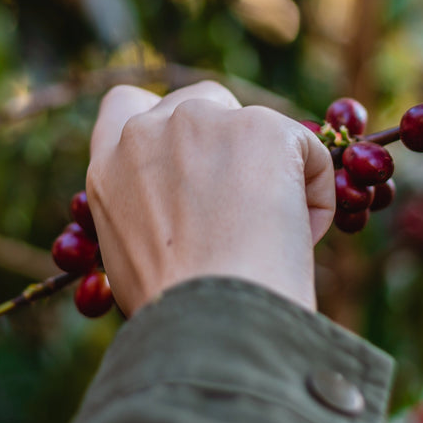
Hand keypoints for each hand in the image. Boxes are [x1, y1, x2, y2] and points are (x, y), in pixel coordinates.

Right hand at [85, 81, 334, 314]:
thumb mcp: (131, 264)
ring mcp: (203, 123)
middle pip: (205, 102)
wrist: (212, 320)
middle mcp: (147, 131)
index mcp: (107, 166)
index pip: (127, 107)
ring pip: (259, 125)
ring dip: (273, 170)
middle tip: (250, 202)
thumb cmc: (178, 318)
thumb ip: (147, 218)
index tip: (194, 157)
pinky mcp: (262, 128)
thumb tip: (186, 221)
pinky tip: (299, 239)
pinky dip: (315, 195)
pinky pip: (308, 152)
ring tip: (272, 239)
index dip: (167, 123)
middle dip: (232, 141)